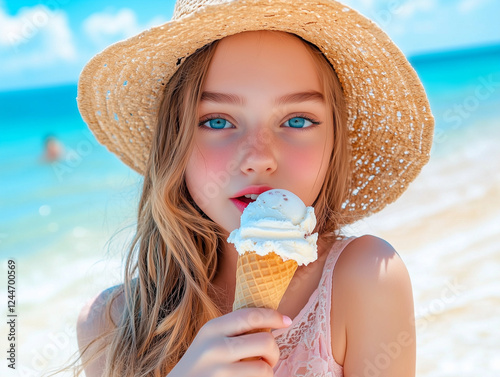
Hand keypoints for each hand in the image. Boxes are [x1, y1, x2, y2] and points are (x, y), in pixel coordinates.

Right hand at [167, 308, 291, 376]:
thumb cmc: (201, 364)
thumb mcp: (210, 340)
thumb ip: (234, 329)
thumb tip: (272, 320)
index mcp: (212, 329)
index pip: (251, 315)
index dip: (274, 316)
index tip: (287, 321)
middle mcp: (214, 348)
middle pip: (265, 341)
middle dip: (275, 351)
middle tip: (270, 358)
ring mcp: (219, 372)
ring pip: (264, 368)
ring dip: (268, 372)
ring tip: (258, 373)